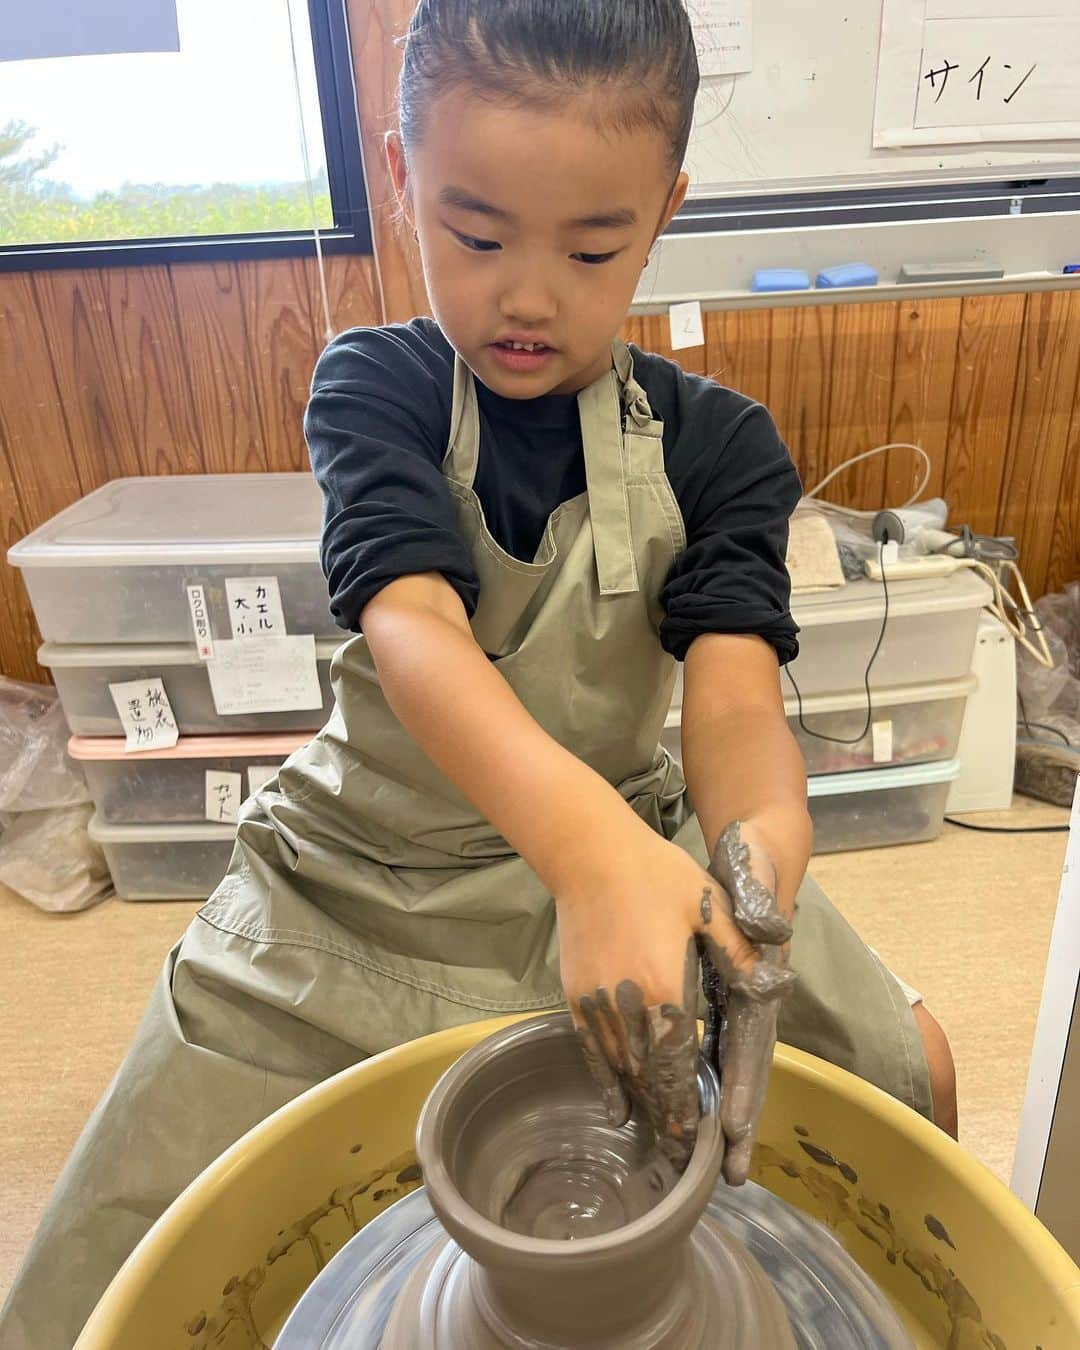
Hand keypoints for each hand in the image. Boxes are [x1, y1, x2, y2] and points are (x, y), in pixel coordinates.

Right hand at [559, 821, 793, 1181]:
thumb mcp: (709, 906)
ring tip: (658, 1130)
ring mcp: (594, 1002)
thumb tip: (775, 989)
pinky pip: (590, 1050)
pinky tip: (615, 1104)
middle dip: (666, 1114)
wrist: (588, 851)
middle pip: (648, 1075)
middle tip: (682, 1148)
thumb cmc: (656, 874)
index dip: (688, 1104)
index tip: (699, 1139)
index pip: (679, 1063)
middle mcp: (625, 1005)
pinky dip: (605, 1080)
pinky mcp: (574, 994)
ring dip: (640, 1099)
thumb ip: (740, 953)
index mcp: (664, 987)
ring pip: (619, 1067)